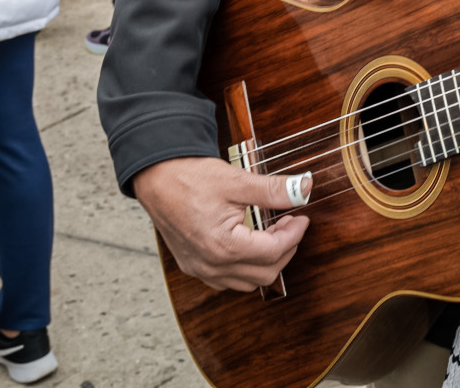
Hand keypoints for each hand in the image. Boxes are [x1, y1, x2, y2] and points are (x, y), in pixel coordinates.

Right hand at [134, 155, 312, 290]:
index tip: (301, 218)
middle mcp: (211, 265)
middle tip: (289, 224)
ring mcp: (199, 269)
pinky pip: (227, 281)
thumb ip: (273, 190)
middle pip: (265, 273)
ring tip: (271, 233)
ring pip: (247, 282)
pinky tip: (249, 245)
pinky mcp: (192, 266)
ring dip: (265, 262)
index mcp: (224, 246)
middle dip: (284, 249)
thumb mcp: (237, 180)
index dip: (294, 234)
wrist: (156, 177)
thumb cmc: (190, 177)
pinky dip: (245, 268)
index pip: (274, 251)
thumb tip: (304, 188)